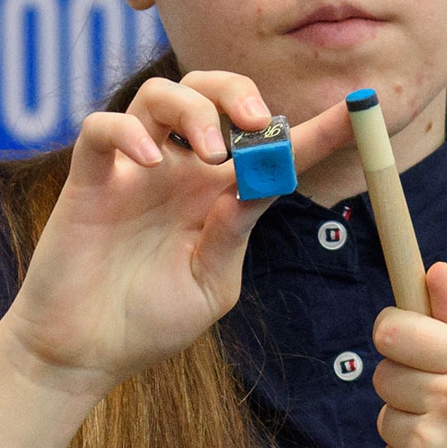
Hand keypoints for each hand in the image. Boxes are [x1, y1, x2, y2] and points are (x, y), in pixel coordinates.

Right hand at [0, 72, 350, 396]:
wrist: (86, 355)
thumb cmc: (148, 322)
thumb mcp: (211, 283)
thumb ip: (234, 232)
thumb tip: (263, 181)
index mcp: (216, 196)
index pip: (272, 148)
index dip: (319, 127)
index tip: (360, 110)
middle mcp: (177, 173)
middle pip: (209, 92)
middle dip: (238, 92)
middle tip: (256, 123)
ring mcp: (132, 172)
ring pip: (159, 95)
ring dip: (193, 109)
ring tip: (209, 154)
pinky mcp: (89, 181)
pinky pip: (101, 128)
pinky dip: (126, 131)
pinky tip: (149, 162)